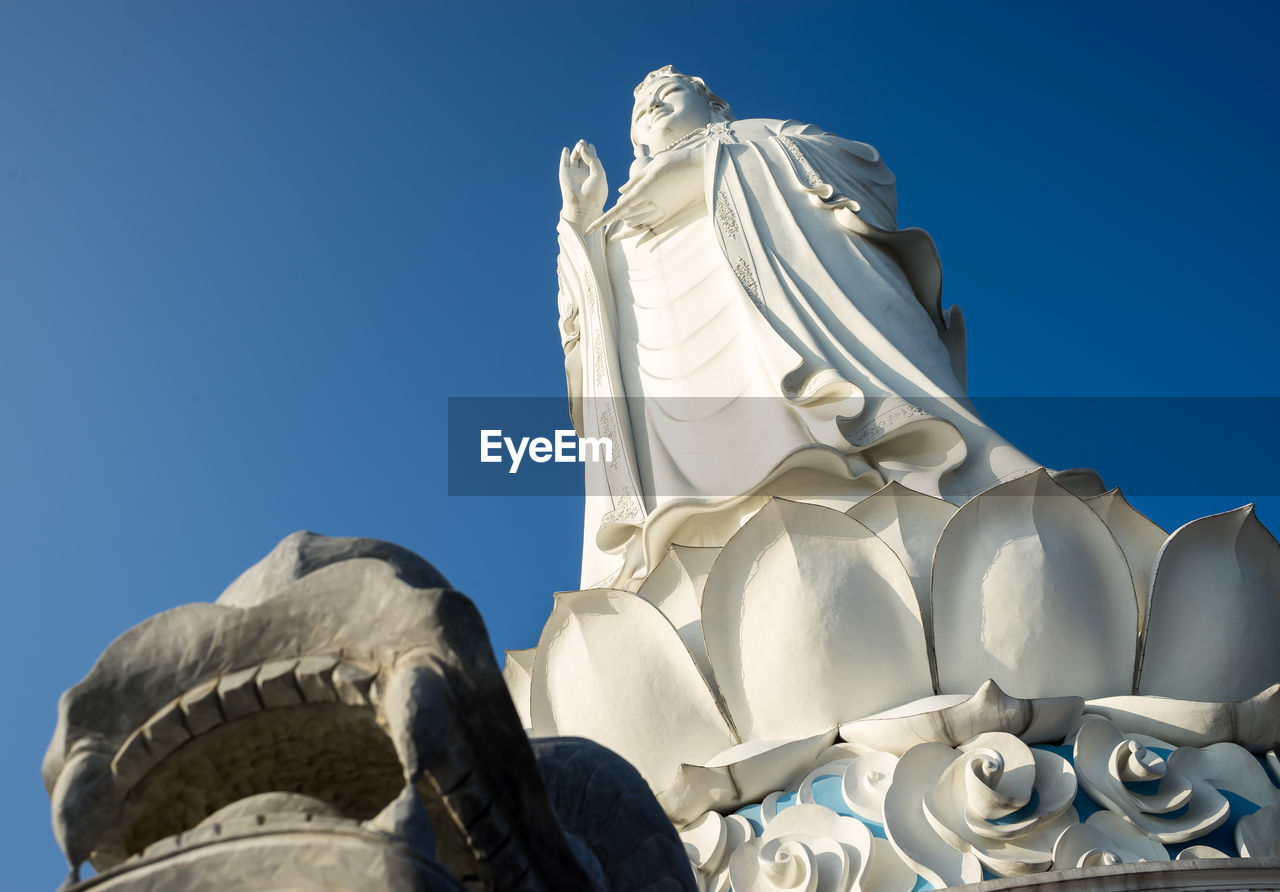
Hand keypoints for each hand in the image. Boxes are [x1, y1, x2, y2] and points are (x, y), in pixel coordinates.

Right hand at [559, 140, 607, 231]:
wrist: (582, 206)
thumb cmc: (594, 193)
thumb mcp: (599, 174)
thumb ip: (593, 159)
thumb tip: (583, 147)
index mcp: (594, 174)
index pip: (593, 158)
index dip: (592, 151)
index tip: (591, 147)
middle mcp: (584, 173)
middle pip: (583, 156)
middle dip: (584, 147)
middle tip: (583, 142)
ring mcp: (573, 173)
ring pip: (574, 157)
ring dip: (577, 149)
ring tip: (579, 144)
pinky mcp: (564, 174)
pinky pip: (564, 162)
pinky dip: (564, 155)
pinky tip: (566, 149)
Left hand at [587, 145, 704, 233]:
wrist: (701, 170)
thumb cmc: (676, 162)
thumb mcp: (651, 166)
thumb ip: (634, 180)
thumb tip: (620, 192)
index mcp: (643, 191)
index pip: (617, 210)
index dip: (602, 220)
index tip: (589, 228)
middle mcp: (651, 204)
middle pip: (625, 217)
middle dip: (615, 216)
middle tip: (610, 213)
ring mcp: (661, 210)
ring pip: (637, 222)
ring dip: (626, 222)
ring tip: (619, 223)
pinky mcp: (669, 213)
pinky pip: (649, 224)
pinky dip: (638, 226)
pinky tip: (631, 229)